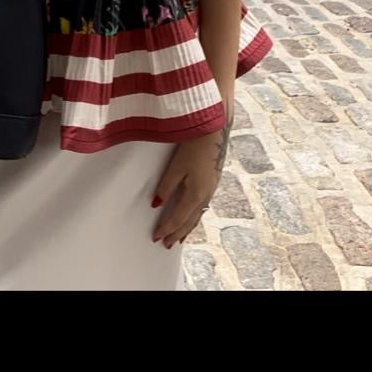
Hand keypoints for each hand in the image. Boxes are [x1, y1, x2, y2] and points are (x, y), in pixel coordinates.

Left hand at [150, 105, 232, 248]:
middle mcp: (206, 195)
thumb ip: (166, 186)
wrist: (216, 127)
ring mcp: (211, 188)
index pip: (178, 218)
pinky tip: (191, 216)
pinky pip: (202, 206)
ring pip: (197, 215)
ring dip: (187, 227)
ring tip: (178, 237)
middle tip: (166, 244)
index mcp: (196, 193)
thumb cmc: (194, 144)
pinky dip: (194, 216)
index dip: (166, 228)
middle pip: (189, 221)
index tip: (156, 237)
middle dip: (177, 233)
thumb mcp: (176, 166)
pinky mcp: (212, 181)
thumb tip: (156, 204)